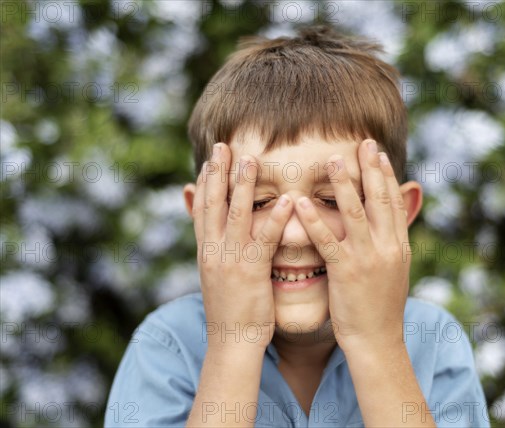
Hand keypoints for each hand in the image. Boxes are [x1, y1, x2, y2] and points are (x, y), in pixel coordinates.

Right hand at [191, 143, 293, 350]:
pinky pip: (265, 240)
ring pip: (236, 215)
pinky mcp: (251, 272)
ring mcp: (231, 261)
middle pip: (214, 205)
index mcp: (206, 251)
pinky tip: (286, 201)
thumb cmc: (229, 308)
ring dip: (243, 186)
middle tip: (223, 146)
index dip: (206, 182)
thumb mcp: (215, 275)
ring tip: (251, 160)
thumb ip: (215, 249)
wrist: (231, 341)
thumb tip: (214, 235)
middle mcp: (214, 251)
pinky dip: (274, 219)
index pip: (203, 210)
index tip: (210, 158)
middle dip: (218, 173)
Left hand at [294, 139, 410, 351]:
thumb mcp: (394, 271)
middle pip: (379, 200)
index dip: (386, 176)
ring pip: (356, 214)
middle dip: (371, 169)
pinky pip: (329, 241)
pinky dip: (315, 220)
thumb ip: (390, 243)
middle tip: (363, 142)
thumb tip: (390, 224)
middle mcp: (387, 247)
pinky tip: (302, 203)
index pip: (393, 203)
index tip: (378, 153)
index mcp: (399, 245)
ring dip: (343, 185)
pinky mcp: (347, 272)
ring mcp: (369, 258)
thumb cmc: (381, 308)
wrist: (378, 341)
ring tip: (332, 160)